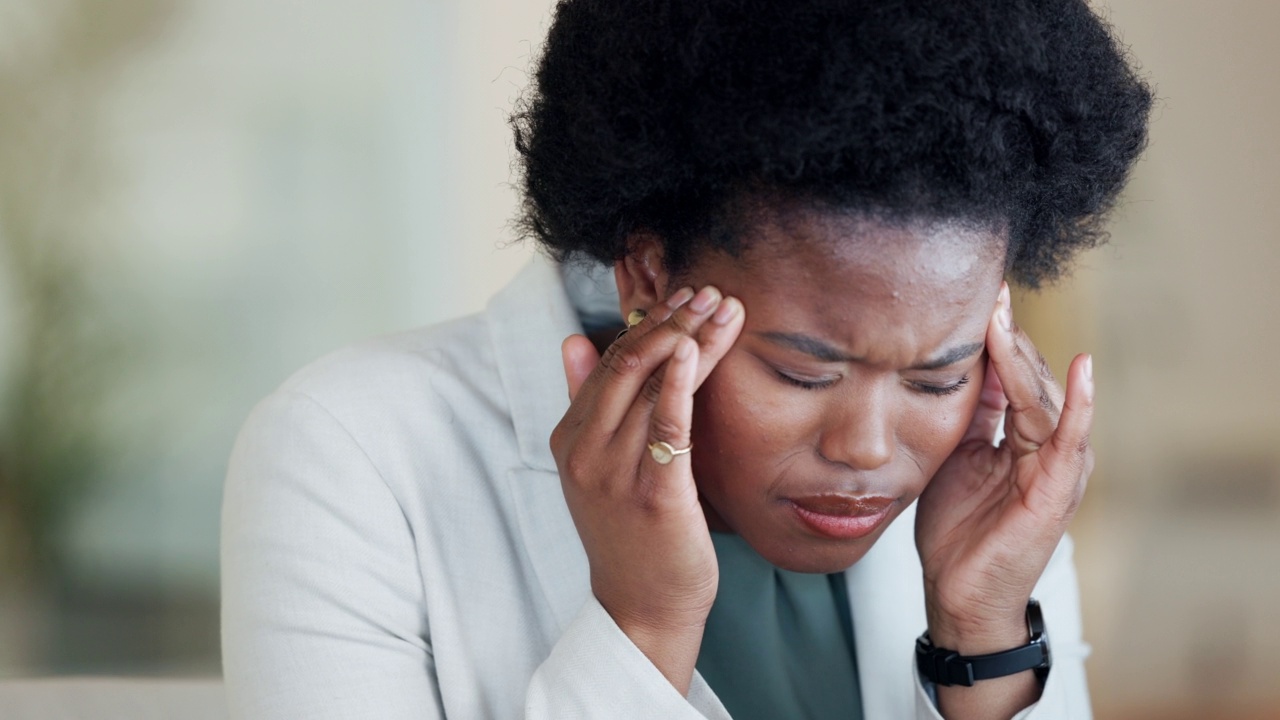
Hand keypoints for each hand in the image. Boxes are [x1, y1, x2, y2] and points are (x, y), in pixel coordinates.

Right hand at [550, 285, 744, 693]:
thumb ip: (585, 404)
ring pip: (650, 384)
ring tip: (724, 308)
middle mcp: (584, 451)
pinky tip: (697, 348)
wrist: (641, 608)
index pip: (607, 362)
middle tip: (710, 292)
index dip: (648, 323)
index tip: (685, 297)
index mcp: (569, 439)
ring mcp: (614, 473)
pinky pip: (666, 426)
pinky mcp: (654, 494)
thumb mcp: (595, 468)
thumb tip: (573, 340)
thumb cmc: (630, 537)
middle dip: (672, 320)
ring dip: (690, 338)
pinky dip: (678, 381)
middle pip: (627, 364)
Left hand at [916, 283, 1094, 651]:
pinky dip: (1081, 404)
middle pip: (1032, 380)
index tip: (982, 295)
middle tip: (992, 293)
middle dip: (1010, 336)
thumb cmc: (957, 529)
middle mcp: (1046, 447)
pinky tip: (1084, 368)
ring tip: (1006, 316)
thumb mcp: (955, 453)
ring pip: (1046, 399)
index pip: (1013, 376)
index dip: (998, 337)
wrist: (956, 592)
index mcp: (1021, 437)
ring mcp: (1055, 467)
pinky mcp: (1057, 490)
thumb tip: (970, 363)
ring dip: (1026, 357)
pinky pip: (1070, 441)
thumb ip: (971, 412)